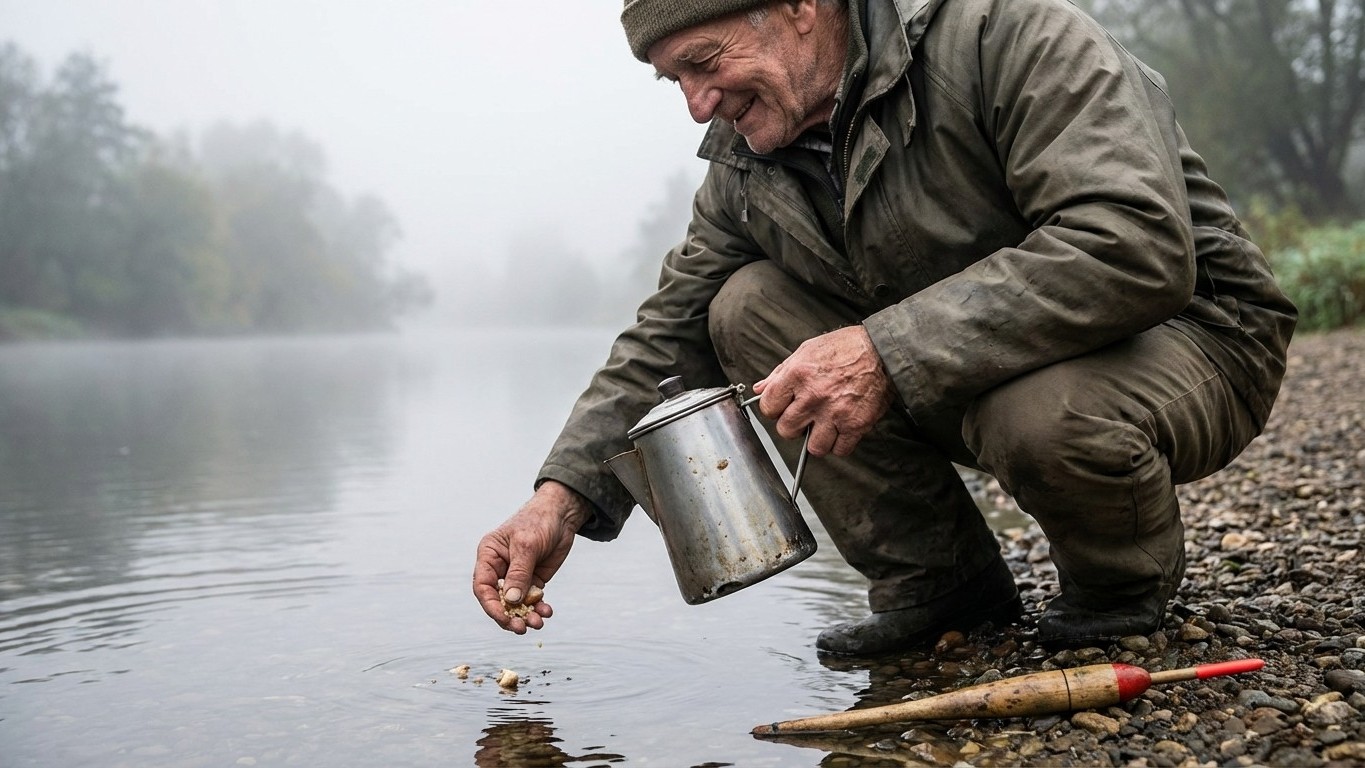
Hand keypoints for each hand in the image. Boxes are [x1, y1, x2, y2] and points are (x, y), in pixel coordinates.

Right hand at [472, 480, 589, 632]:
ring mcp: (516, 576)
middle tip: (523, 627)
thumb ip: (519, 573)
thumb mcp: (527, 545)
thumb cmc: (539, 521)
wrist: (562, 514)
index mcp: (489, 556)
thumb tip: (512, 601)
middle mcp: (499, 568)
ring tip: (539, 622)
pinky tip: (547, 612)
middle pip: (498, 600)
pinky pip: (531, 600)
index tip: (505, 619)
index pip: (483, 587)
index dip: (491, 606)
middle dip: (509, 616)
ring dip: (526, 615)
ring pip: (515, 604)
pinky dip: (538, 608)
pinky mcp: (533, 580)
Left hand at [752, 325, 893, 456]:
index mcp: (798, 375)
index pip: (768, 407)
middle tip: (804, 418)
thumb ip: (780, 372)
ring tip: (824, 427)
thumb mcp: (807, 350)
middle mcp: (813, 396)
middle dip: (793, 426)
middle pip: (786, 430)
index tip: (783, 408)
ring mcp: (835, 413)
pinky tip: (841, 430)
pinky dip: (840, 444)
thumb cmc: (846, 347)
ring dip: (817, 440)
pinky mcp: (856, 424)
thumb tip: (760, 388)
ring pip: (813, 447)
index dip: (774, 409)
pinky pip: (840, 450)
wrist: (883, 351)